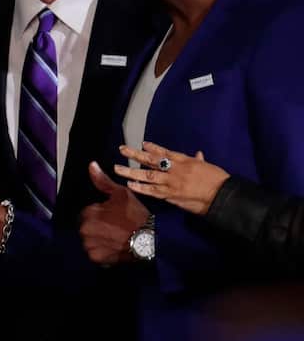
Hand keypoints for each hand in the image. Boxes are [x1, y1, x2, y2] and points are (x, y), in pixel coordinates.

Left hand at [80, 161, 151, 264]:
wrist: (150, 240)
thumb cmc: (136, 215)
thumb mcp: (121, 194)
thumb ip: (103, 182)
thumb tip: (91, 165)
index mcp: (88, 214)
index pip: (87, 213)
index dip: (100, 214)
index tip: (113, 217)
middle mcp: (84, 230)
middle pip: (86, 228)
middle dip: (97, 227)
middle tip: (115, 228)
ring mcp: (89, 246)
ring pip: (89, 241)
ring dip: (98, 240)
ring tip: (115, 238)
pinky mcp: (96, 259)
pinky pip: (95, 254)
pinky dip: (102, 252)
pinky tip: (114, 247)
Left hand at [114, 142, 229, 216]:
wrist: (222, 196)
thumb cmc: (218, 181)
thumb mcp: (208, 167)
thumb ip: (198, 161)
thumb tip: (198, 154)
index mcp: (185, 161)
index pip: (166, 152)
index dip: (154, 148)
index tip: (143, 144)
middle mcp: (176, 170)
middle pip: (152, 160)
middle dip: (135, 155)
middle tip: (122, 149)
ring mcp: (172, 182)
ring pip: (147, 175)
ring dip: (131, 171)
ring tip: (117, 168)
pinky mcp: (171, 195)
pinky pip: (152, 191)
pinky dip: (140, 187)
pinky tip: (129, 184)